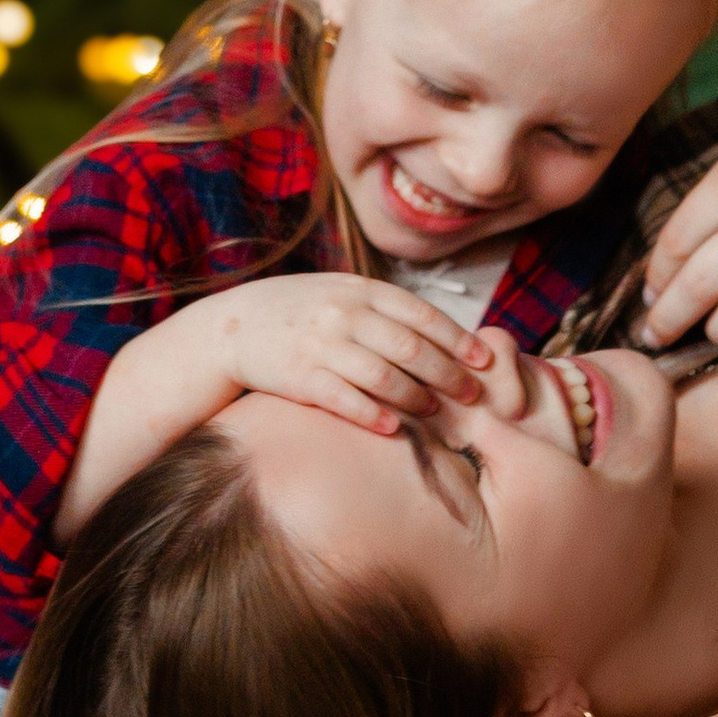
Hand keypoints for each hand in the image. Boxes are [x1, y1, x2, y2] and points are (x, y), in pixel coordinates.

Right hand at [197, 274, 494, 435]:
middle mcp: (344, 314)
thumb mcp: (341, 293)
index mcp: (360, 290)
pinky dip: (372, 414)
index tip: (484, 360)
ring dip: (416, 397)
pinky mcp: (300, 377)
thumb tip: (444, 334)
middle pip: (410, 348)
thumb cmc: (300, 312)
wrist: (233, 327)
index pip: (421, 314)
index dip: (457, 338)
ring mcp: (321, 345)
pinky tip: (393, 427)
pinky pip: (344, 399)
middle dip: (447, 374)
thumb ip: (385, 309)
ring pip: (383, 375)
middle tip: (472, 395)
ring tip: (436, 412)